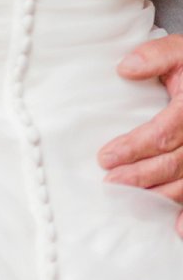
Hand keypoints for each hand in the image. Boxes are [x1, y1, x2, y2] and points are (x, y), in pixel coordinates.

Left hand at [103, 33, 182, 229]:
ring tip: (131, 201)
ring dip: (161, 194)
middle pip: (177, 163)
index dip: (135, 148)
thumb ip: (155, 56)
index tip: (105, 157)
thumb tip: (124, 69)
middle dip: (142, 176)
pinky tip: (176, 229)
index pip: (164, 134)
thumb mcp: (182, 50)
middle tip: (110, 183)